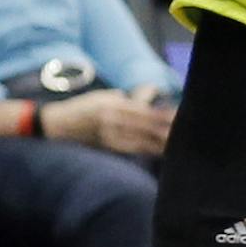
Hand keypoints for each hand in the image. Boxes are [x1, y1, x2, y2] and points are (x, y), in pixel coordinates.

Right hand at [39, 87, 173, 154]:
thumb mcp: (103, 97)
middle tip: (185, 130)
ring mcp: (110, 137)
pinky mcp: (109, 148)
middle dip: (166, 129)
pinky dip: (149, 149)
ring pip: (143, 141)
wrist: (60, 125)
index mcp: (111, 105)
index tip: (178, 115)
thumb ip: (126, 99)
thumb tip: (150, 96)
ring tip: (177, 141)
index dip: (162, 115)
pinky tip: (160, 150)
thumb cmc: (84, 108)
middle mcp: (111, 121)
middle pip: (146, 127)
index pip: (143, 111)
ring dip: (161, 141)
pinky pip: (134, 149)